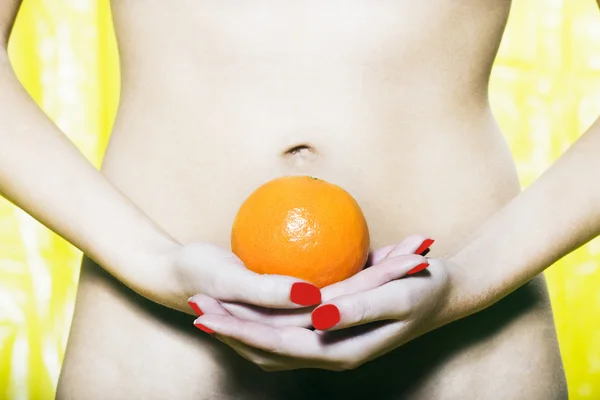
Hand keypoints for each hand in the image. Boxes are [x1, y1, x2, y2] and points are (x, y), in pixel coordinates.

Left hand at [189, 236, 451, 370]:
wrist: (441, 296)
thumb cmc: (422, 291)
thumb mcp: (397, 297)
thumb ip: (358, 310)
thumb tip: (317, 318)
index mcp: (340, 350)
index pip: (277, 344)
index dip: (241, 330)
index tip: (208, 313)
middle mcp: (329, 356)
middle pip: (266, 350)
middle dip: (229, 333)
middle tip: (195, 310)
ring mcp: (327, 348)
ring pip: (270, 349)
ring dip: (238, 332)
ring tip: (207, 312)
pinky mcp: (327, 335)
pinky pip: (283, 336)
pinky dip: (258, 327)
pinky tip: (243, 309)